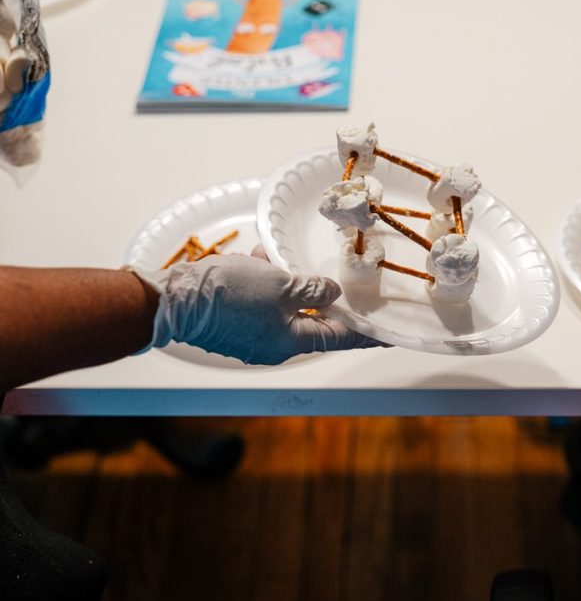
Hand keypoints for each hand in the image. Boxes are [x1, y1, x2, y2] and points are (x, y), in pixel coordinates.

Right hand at [134, 253, 380, 364]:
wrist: (171, 298)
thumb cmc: (229, 294)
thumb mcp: (280, 285)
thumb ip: (311, 290)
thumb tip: (332, 294)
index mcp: (290, 342)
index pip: (340, 337)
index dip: (366, 332)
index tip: (389, 334)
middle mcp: (273, 343)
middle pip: (311, 319)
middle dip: (320, 295)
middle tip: (341, 280)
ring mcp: (251, 333)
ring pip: (282, 303)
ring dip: (286, 279)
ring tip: (282, 258)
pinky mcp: (232, 319)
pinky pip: (258, 298)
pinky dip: (263, 278)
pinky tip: (258, 257)